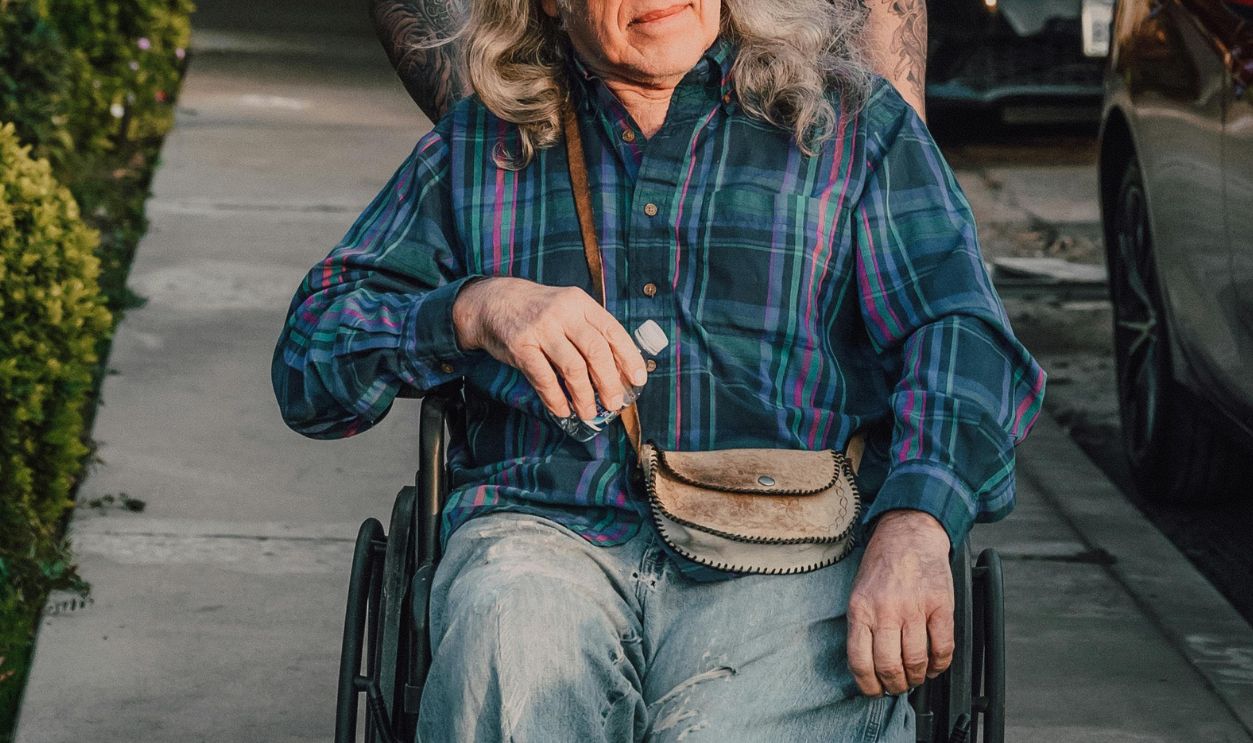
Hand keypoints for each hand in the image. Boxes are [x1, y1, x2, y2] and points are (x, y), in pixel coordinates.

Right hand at [452, 277, 647, 419]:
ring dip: (584, 395)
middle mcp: (563, 313)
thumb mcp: (567, 308)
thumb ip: (589, 330)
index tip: (638, 379)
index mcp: (581, 303)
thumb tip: (618, 369)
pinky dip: (555, 398)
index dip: (629, 357)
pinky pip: (544, 378)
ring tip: (589, 412)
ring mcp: (541, 328)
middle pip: (596, 350)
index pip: (612, 331)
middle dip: (609, 381)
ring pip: (572, 367)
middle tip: (615, 403)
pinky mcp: (521, 346)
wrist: (492, 302)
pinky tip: (563, 410)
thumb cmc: (537, 311)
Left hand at [847, 509, 954, 695]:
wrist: (909, 533)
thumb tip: (868, 666)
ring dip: (917, 678)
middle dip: (894, 685)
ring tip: (916, 677)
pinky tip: (936, 665)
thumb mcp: (859, 592)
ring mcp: (915, 607)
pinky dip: (940, 665)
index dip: (868, 685)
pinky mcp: (941, 605)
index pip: (860, 661)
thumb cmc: (882, 565)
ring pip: (916, 661)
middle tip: (898, 686)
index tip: (874, 691)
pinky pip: (943, 647)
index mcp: (860, 609)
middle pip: (889, 667)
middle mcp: (886, 610)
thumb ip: (861, 625)